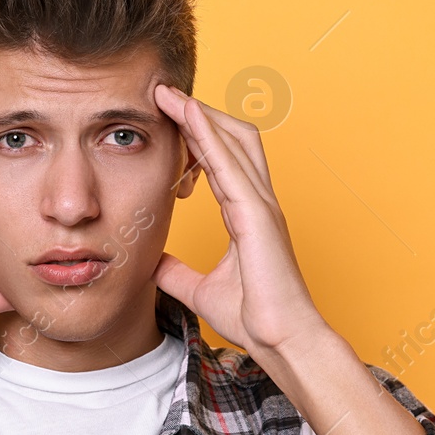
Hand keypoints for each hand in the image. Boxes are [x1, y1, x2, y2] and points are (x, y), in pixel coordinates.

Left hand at [150, 83, 325, 358]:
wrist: (282, 340)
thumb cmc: (255, 318)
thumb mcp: (200, 289)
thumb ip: (176, 272)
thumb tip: (152, 262)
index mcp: (247, 214)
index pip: (221, 160)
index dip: (196, 135)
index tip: (167, 118)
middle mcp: (258, 202)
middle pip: (233, 137)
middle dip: (200, 113)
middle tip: (163, 95)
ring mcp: (261, 205)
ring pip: (233, 141)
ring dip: (200, 114)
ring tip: (169, 94)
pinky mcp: (257, 215)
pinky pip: (230, 164)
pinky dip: (208, 136)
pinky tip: (187, 118)